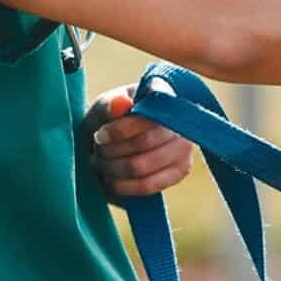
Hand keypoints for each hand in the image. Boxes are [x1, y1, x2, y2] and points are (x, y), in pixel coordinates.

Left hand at [80, 87, 195, 198]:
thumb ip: (108, 106)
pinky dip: (124, 186)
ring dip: (113, 168)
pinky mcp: (180, 171)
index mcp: (163, 94)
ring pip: (142, 166)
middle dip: (111, 150)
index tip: (100, 134)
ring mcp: (184, 146)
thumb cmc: (110, 120)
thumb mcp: (102, 109)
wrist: (114, 141)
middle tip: (96, 151)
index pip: (149, 113)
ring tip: (100, 164)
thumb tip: (122, 103)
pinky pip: (149, 185)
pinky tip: (111, 181)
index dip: (122, 128)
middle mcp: (180, 118)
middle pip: (143, 142)